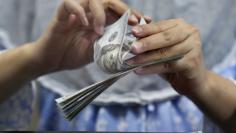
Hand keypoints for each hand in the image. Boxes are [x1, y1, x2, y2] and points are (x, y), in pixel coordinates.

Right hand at [33, 0, 150, 72]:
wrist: (51, 61)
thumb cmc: (72, 55)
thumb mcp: (97, 51)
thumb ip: (109, 45)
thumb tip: (129, 44)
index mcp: (99, 21)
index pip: (118, 11)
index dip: (132, 13)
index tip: (145, 20)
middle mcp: (89, 14)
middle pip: (108, 0)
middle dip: (123, 9)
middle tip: (132, 21)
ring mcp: (76, 12)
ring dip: (100, 13)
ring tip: (99, 31)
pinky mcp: (61, 14)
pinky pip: (70, 3)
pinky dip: (80, 12)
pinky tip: (86, 25)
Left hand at [128, 19, 206, 95]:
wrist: (193, 80)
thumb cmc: (174, 61)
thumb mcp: (162, 47)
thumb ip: (151, 38)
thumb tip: (134, 32)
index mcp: (181, 26)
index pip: (161, 26)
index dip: (146, 29)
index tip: (133, 31)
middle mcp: (190, 33)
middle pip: (165, 37)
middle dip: (147, 43)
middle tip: (133, 48)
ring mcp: (194, 48)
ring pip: (166, 53)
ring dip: (146, 58)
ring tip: (132, 62)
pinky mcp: (192, 63)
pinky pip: (168, 66)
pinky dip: (152, 68)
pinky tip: (140, 70)